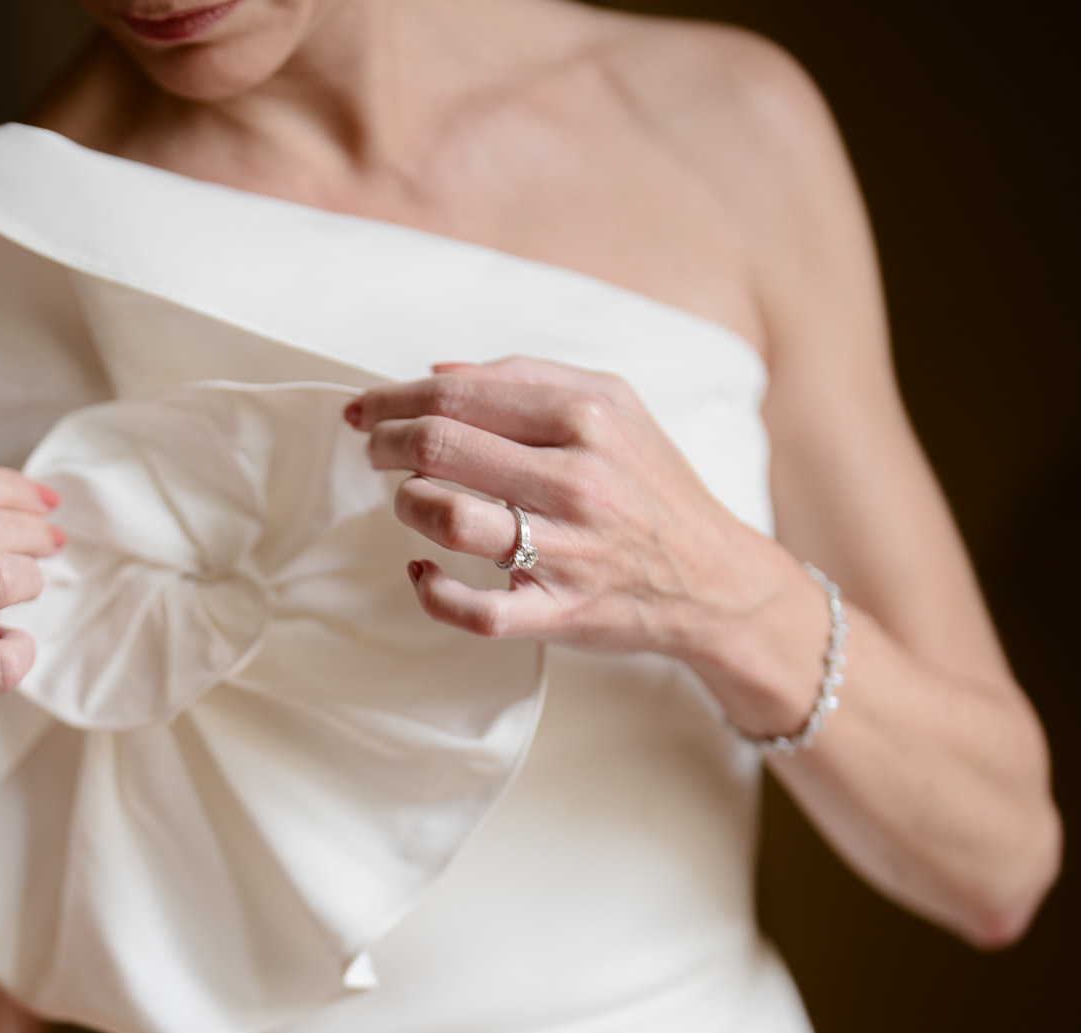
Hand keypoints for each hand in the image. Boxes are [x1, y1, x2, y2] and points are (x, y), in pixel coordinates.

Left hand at [347, 356, 826, 735]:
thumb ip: (525, 378)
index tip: (366, 411)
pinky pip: (474, 610)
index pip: (458, 397)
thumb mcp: (613, 404)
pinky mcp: (559, 612)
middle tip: (375, 452)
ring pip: (450, 521)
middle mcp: (577, 481)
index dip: (393, 401)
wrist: (715, 578)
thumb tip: (435, 373)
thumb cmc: (652, 485)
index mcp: (585, 418)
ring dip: (408, 506)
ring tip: (408, 501)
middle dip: (387, 446)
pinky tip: (421, 573)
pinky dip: (432, 592)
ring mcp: (568, 550)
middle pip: (440, 448)